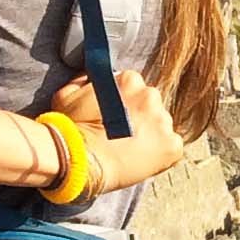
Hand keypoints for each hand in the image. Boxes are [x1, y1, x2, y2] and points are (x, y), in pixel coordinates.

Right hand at [48, 67, 183, 192]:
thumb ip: (84, 81)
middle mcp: (151, 96)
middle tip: (120, 132)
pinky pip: (171, 146)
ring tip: (129, 148)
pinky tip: (141, 158)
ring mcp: (163, 122)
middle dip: (138, 115)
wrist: (79, 161)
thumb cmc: (70, 129)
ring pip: (160, 124)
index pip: (132, 84)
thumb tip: (93, 78)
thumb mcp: (67, 94)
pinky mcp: (172, 146)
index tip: (112, 113)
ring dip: (149, 133)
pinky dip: (161, 153)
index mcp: (129, 80)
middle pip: (149, 103)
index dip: (121, 100)